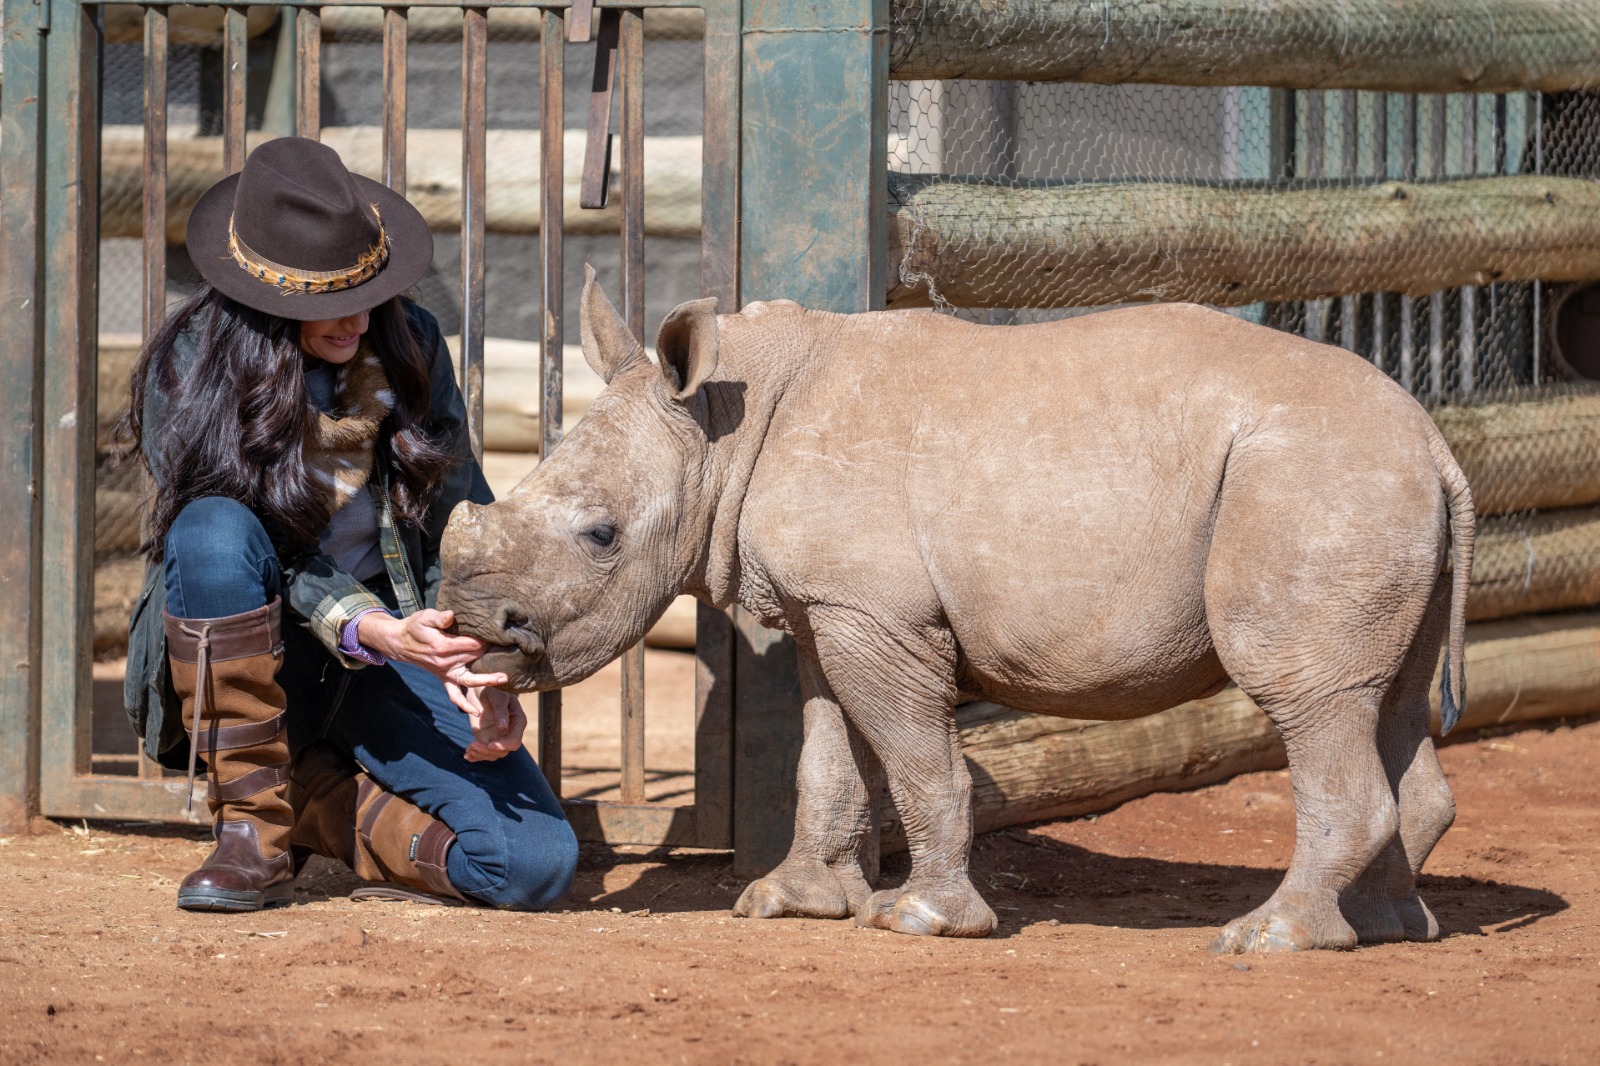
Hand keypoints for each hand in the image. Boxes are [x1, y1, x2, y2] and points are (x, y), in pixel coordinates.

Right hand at [357, 609, 508, 714]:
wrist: (401, 643)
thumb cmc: (414, 627)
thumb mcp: (424, 617)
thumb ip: (438, 617)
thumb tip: (451, 616)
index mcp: (442, 647)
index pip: (471, 644)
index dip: (485, 639)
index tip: (498, 633)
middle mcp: (445, 663)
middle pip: (474, 659)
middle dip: (491, 654)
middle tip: (509, 647)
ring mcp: (445, 673)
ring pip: (468, 680)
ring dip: (487, 681)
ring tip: (504, 679)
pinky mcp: (445, 679)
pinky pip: (454, 695)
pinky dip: (465, 705)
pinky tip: (477, 712)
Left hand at [458, 686, 527, 761]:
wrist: (480, 690)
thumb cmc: (492, 690)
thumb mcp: (497, 697)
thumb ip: (500, 710)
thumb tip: (503, 727)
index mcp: (517, 722)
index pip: (514, 741)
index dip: (504, 745)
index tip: (489, 744)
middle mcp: (510, 732)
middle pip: (503, 751)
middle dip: (488, 751)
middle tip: (473, 746)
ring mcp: (498, 736)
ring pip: (493, 754)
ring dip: (480, 754)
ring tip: (468, 749)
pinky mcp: (487, 738)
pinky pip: (484, 752)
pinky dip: (475, 756)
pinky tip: (467, 756)